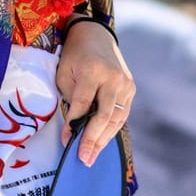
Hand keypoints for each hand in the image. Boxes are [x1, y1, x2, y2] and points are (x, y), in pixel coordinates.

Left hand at [56, 19, 133, 165]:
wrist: (95, 35)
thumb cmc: (74, 56)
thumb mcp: (65, 73)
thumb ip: (71, 98)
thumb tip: (74, 128)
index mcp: (93, 71)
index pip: (83, 104)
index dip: (74, 125)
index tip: (66, 142)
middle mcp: (114, 78)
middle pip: (104, 116)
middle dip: (93, 140)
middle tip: (83, 159)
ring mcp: (126, 85)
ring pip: (116, 119)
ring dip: (103, 140)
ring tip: (92, 157)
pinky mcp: (131, 90)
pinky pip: (121, 114)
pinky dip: (111, 130)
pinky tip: (101, 142)